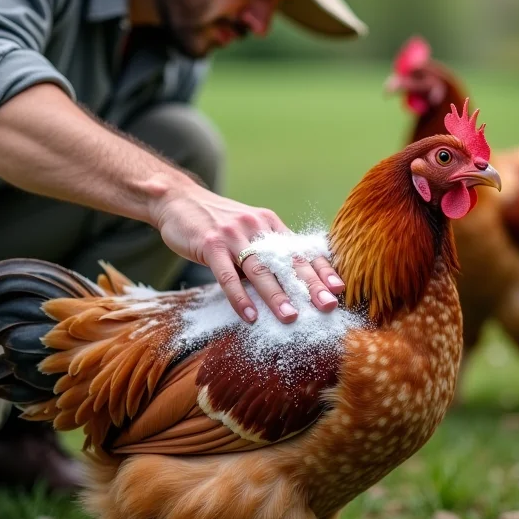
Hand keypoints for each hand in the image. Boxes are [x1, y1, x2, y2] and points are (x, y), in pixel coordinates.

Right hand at [149, 180, 344, 323]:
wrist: (179, 201)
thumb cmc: (216, 223)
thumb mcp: (247, 231)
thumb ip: (265, 252)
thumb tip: (289, 283)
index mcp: (269, 224)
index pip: (300, 249)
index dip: (321, 268)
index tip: (339, 288)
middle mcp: (256, 227)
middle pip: (286, 260)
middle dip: (309, 284)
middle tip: (327, 305)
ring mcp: (233, 235)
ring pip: (259, 269)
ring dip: (277, 295)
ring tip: (291, 317)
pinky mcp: (210, 244)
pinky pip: (226, 275)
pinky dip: (239, 297)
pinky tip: (249, 316)